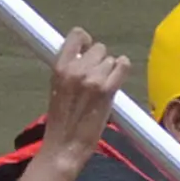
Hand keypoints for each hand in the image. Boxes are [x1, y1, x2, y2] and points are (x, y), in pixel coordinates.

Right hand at [33, 29, 128, 165]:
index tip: (86, 50)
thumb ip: (68, 69)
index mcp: (59, 68)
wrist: (65, 145)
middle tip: (95, 76)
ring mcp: (92, 79)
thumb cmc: (61, 120)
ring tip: (101, 87)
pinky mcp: (107, 90)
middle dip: (98, 59)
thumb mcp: (56, 88)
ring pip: (111, 59)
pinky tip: (115, 80)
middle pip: (98, 48)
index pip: (77, 35)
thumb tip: (84, 55)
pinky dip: (121, 70)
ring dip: (109, 70)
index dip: (85, 41)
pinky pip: (122, 66)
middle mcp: (75, 70)